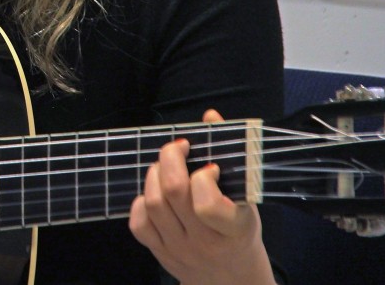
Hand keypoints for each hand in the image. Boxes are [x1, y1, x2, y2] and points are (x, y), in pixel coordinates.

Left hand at [128, 110, 274, 284]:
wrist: (234, 281)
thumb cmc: (240, 233)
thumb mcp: (246, 199)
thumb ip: (230, 156)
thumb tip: (209, 115)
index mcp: (233, 230)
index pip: (206, 202)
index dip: (202, 176)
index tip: (210, 167)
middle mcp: (203, 242)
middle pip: (172, 192)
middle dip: (170, 158)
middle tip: (178, 148)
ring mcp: (179, 249)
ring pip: (153, 203)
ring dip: (154, 175)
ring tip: (166, 167)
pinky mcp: (160, 253)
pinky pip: (138, 224)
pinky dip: (141, 201)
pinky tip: (154, 193)